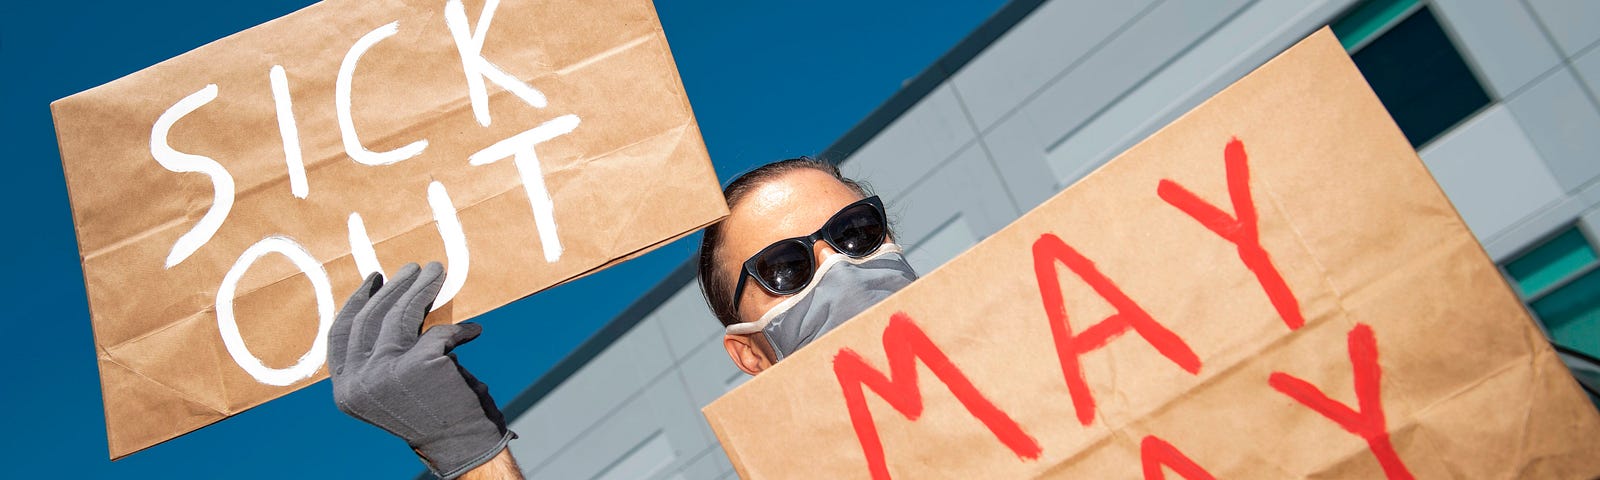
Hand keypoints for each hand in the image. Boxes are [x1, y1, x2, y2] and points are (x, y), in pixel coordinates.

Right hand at [328, 262, 514, 478]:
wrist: (460, 446)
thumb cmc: (429, 413)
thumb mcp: (390, 385)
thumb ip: (379, 354)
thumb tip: (388, 300)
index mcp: (345, 389)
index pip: (341, 334)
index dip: (356, 302)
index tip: (374, 279)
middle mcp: (358, 382)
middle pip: (371, 318)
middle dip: (395, 287)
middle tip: (413, 267)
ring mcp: (386, 372)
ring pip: (402, 315)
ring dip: (421, 288)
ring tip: (437, 271)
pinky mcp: (420, 363)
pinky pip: (441, 332)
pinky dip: (461, 330)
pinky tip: (473, 331)